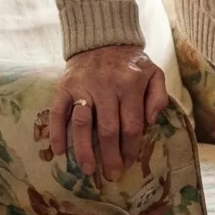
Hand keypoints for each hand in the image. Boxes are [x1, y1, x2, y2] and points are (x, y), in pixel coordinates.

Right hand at [49, 45, 170, 179]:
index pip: (132, 125)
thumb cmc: (131, 64)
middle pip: (107, 129)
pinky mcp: (64, 87)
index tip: (128, 165)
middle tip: (111, 175)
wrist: (102, 39)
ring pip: (81, 123)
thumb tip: (152, 120)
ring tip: (87, 169)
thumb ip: (158, 96)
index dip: (130, 148)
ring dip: (83, 149)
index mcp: (130, 85)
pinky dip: (56, 132)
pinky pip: (57, 111)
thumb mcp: (154, 73)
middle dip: (110, 156)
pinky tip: (58, 151)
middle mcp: (105, 87)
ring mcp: (82, 87)